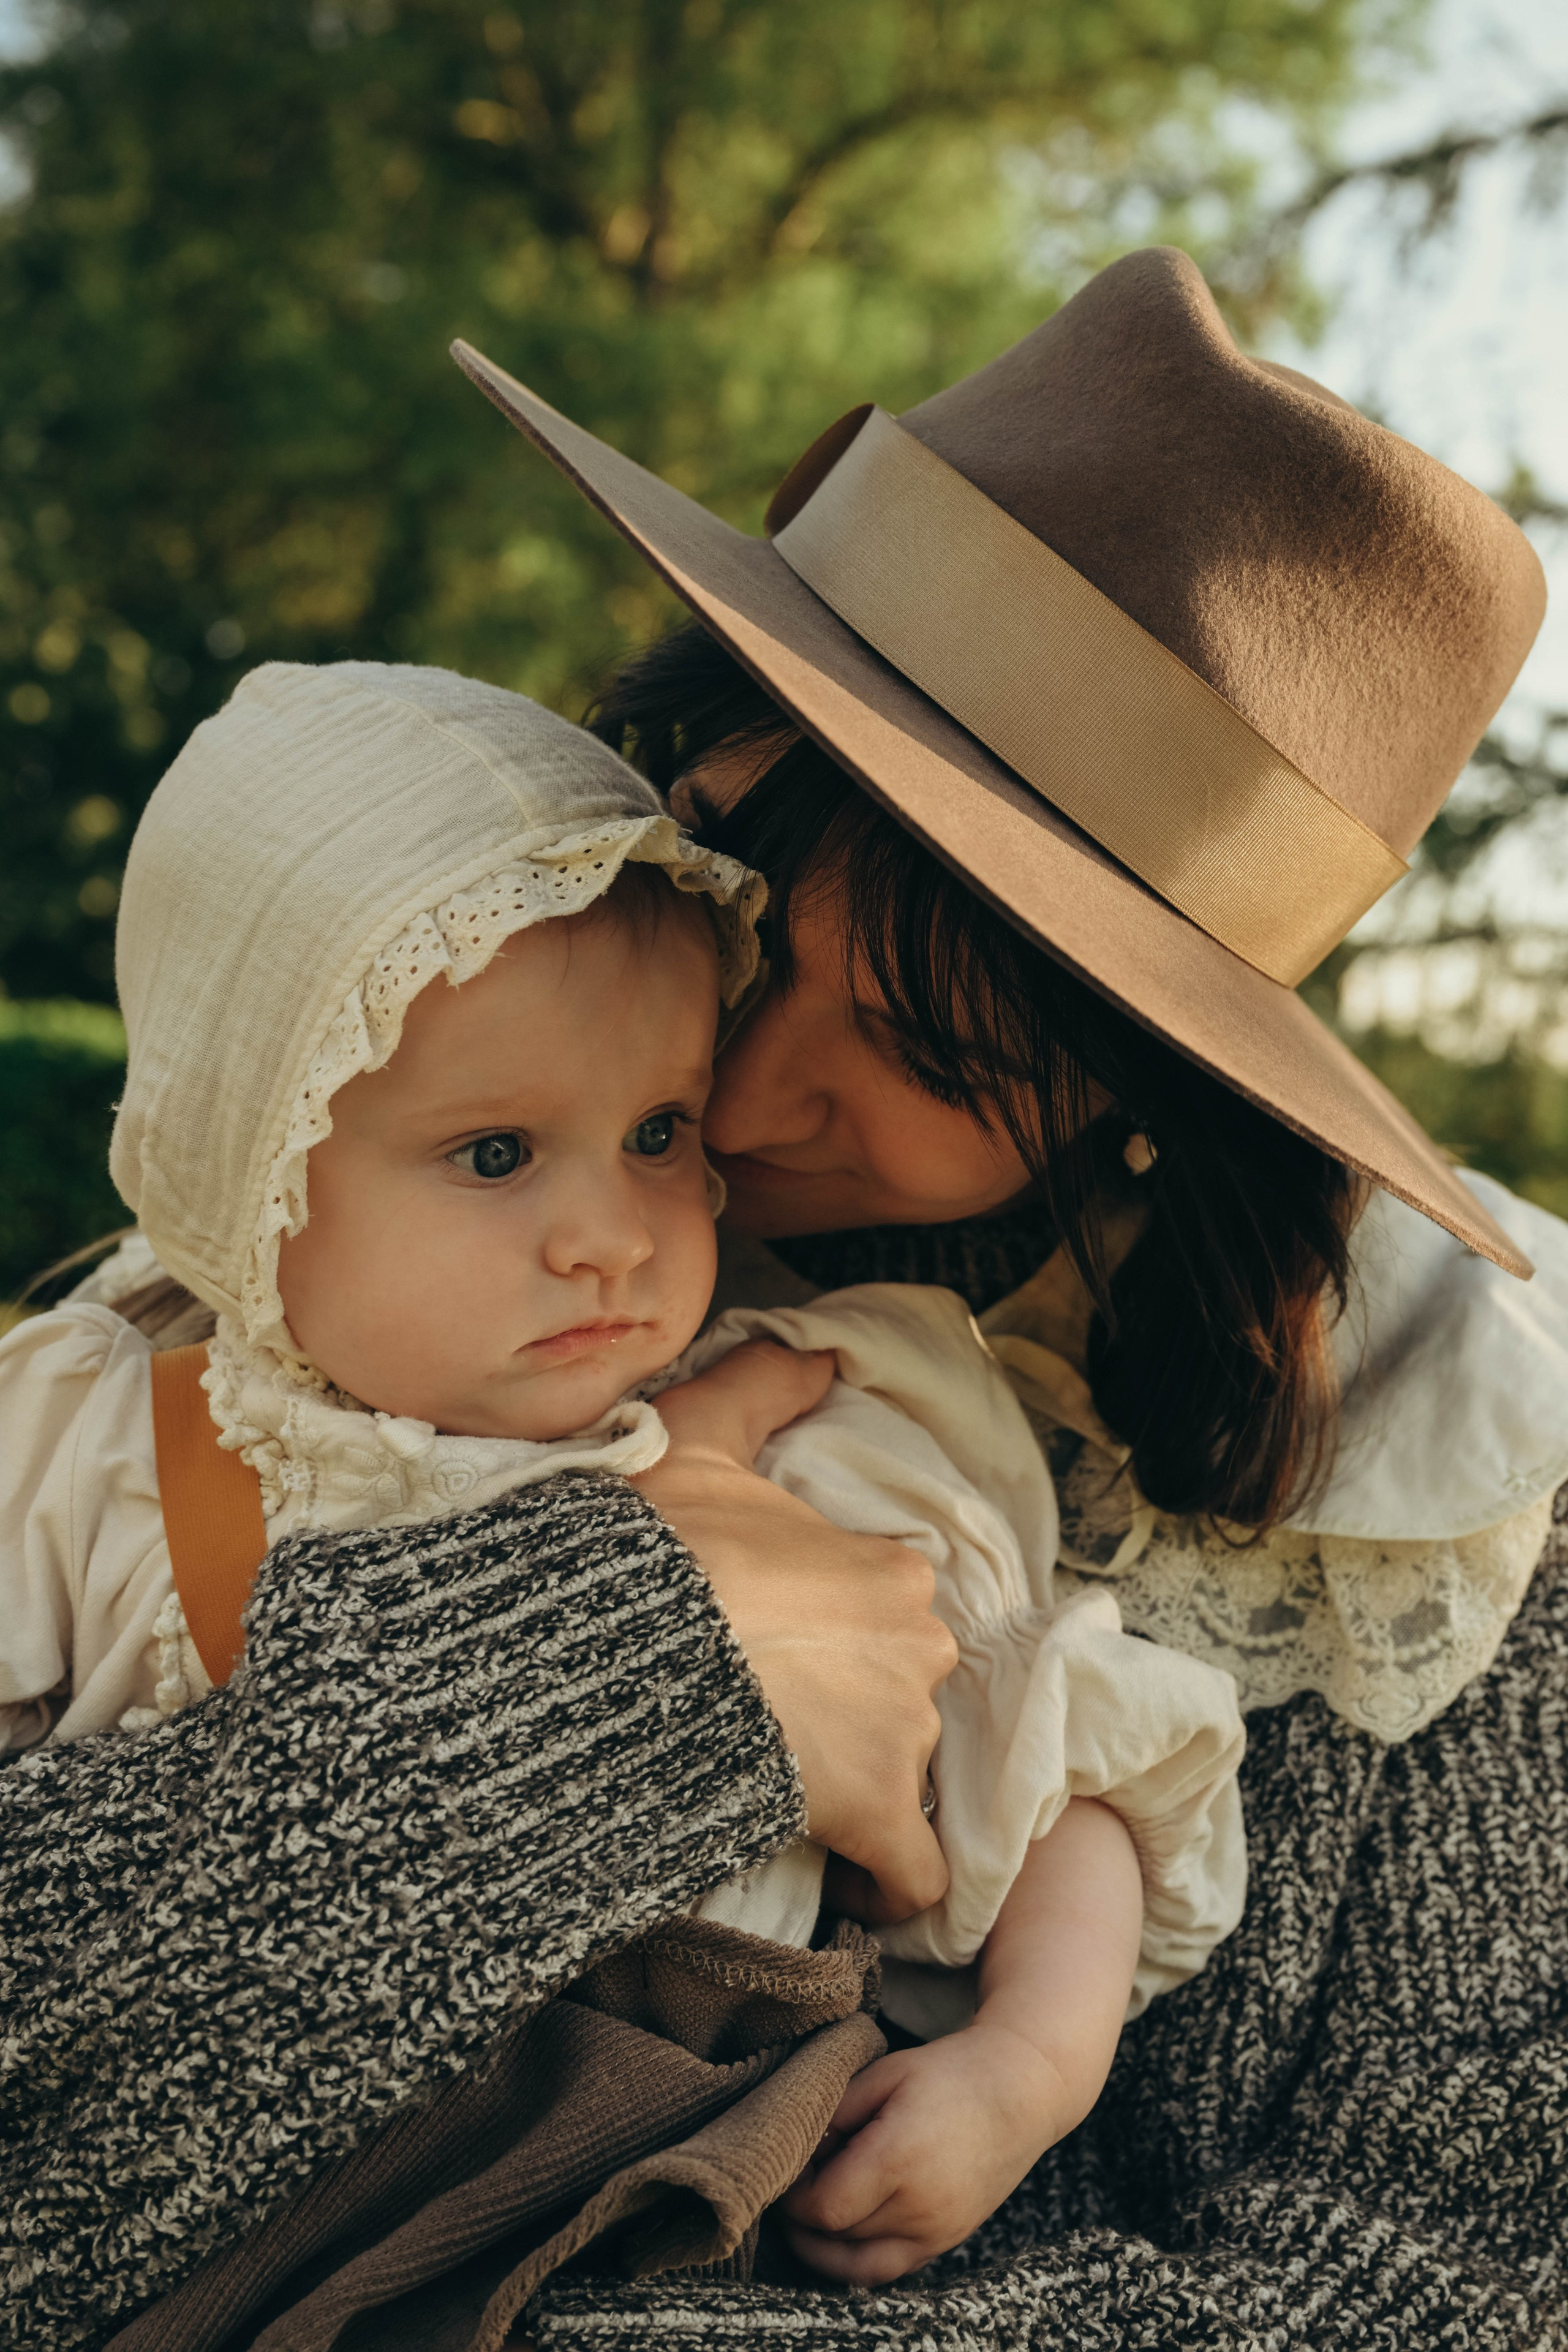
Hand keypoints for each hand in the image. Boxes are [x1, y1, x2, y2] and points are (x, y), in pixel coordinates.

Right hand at [635, 1340, 955, 1922]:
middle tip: (762, 1721)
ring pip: (898, 1773)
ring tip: (770, 1789)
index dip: (830, 1637)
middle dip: (845, 1709)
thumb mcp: (697, 1442)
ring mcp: (902, 1735)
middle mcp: (918, 1648)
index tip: (779, 1657)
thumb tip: (823, 1351)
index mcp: (886, 1571)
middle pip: (896, 1692)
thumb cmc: (653, 1551)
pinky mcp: (874, 1814)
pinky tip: (850, 1884)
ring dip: (850, 1785)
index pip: (881, 1614)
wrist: (612, 1650)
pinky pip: (910, 1873)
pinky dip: (888, 1884)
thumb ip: (760, 1388)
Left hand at [779, 2022, 1070, 2281]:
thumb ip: (834, 2111)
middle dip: (804, 2213)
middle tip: (798, 2174)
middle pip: (836, 2236)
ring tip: (810, 2209)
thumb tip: (796, 2146)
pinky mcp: (947, 2241)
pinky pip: (888, 2268)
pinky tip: (844, 2226)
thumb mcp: (885, 2073)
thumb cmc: (950, 2072)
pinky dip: (856, 2257)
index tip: (788, 2162)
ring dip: (824, 2244)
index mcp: (899, 2159)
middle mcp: (921, 2207)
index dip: (792, 2193)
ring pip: (857, 2264)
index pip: (823, 2208)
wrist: (1022, 2090)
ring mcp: (938, 2232)